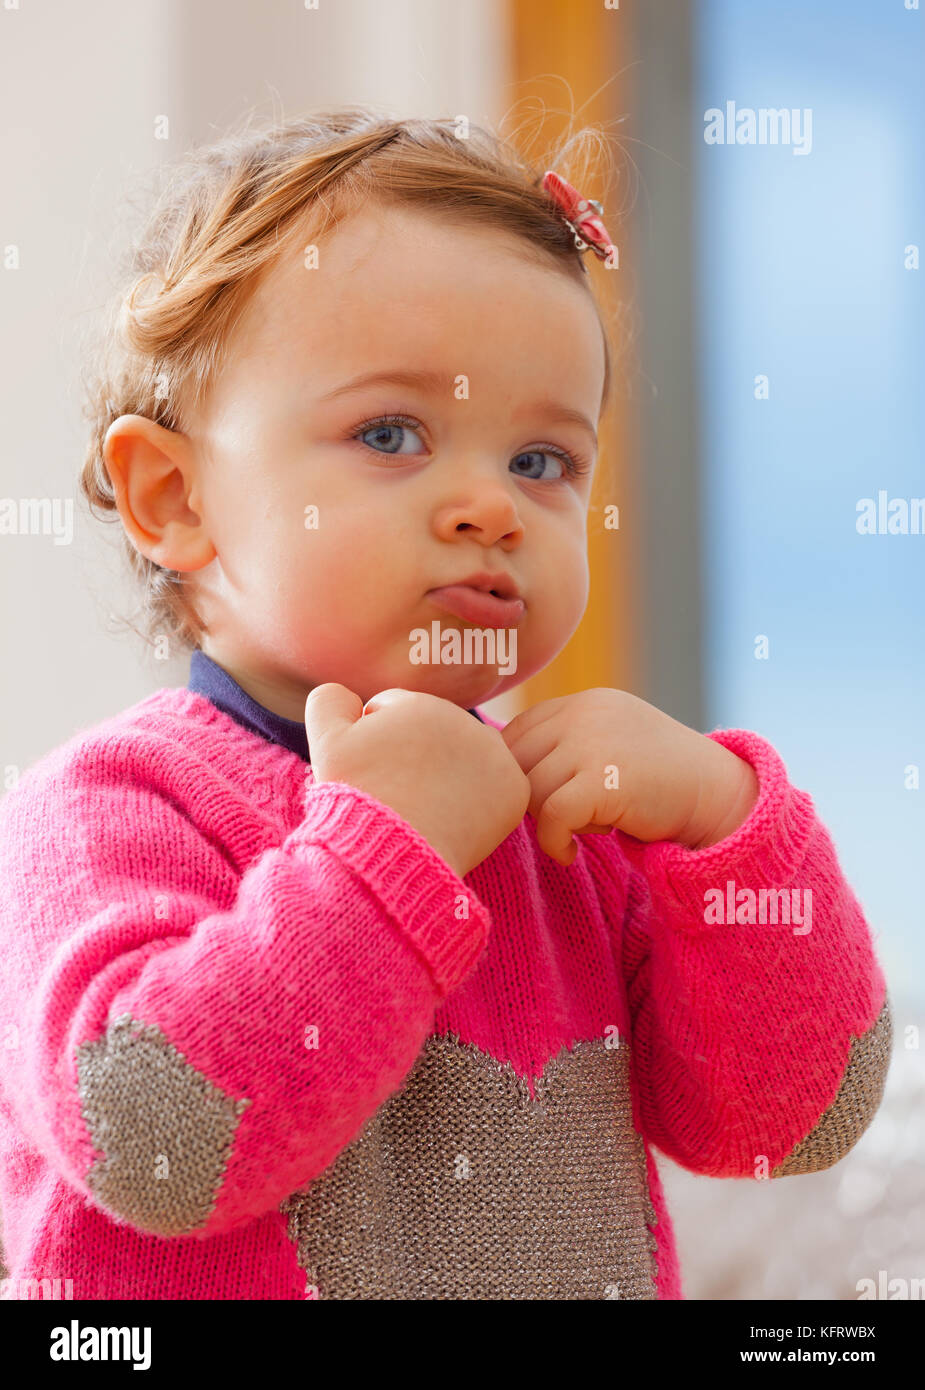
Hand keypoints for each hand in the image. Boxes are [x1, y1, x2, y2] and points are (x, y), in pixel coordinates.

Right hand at [304, 684, 530, 878]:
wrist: (393, 849)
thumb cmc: (358, 797)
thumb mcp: (326, 740)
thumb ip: (331, 700)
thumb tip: (350, 696)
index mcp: (421, 703)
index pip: (396, 711)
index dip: (376, 742)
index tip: (373, 773)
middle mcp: (466, 721)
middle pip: (435, 733)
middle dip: (416, 755)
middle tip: (398, 792)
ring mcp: (496, 755)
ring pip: (467, 758)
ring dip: (449, 774)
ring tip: (424, 806)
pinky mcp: (515, 790)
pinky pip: (495, 788)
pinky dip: (479, 802)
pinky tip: (454, 819)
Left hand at [500, 688, 758, 866]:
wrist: (717, 797)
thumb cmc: (658, 784)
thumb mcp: (608, 747)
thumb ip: (563, 747)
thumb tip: (497, 773)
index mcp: (582, 703)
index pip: (516, 733)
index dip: (517, 775)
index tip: (542, 804)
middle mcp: (584, 714)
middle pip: (514, 763)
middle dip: (529, 800)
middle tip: (563, 822)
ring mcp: (593, 742)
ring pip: (529, 792)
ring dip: (548, 822)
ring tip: (583, 830)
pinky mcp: (604, 779)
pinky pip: (550, 817)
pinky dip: (554, 843)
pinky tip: (572, 854)